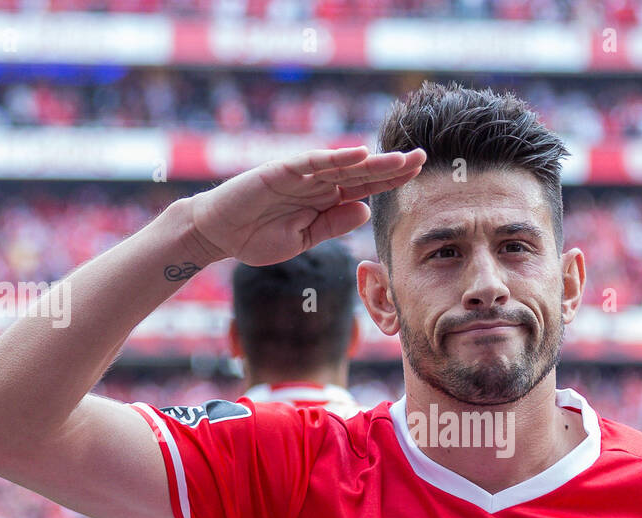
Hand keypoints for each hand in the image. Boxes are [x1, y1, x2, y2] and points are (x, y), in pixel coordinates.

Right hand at [190, 146, 425, 265]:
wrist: (218, 234)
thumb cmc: (257, 237)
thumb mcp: (303, 239)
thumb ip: (333, 225)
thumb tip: (366, 210)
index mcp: (324, 200)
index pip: (364, 187)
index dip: (391, 181)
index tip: (419, 175)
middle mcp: (316, 183)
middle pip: (361, 172)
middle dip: (391, 166)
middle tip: (423, 157)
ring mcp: (300, 175)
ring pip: (342, 165)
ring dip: (372, 161)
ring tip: (401, 158)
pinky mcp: (280, 171)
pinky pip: (312, 162)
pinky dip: (335, 157)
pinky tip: (359, 155)